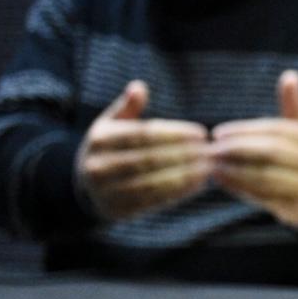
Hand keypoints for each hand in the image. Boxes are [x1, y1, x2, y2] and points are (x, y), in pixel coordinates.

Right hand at [76, 80, 209, 219]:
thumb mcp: (113, 123)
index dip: (175, 134)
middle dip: (184, 155)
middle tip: (210, 151)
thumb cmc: (111, 147)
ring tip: (209, 168)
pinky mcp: (117, 211)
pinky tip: (199, 184)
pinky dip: (178, 193)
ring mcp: (105, 191)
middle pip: (148, 159)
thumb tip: (138, 87)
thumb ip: (128, 106)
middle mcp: (98, 166)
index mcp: (100, 139)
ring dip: (185, 176)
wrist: (88, 187)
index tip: (202, 133)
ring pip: (152, 183)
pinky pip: (152, 202)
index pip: (143, 134)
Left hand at [211, 70, 297, 227]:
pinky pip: (267, 196)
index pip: (274, 129)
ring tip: (213, 167)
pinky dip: (243, 189)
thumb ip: (292, 106)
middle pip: (272, 151)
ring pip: (267, 175)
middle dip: (238, 149)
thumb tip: (290, 75)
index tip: (217, 133)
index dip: (244, 130)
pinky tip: (224, 183)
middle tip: (211, 150)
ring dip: (236, 171)